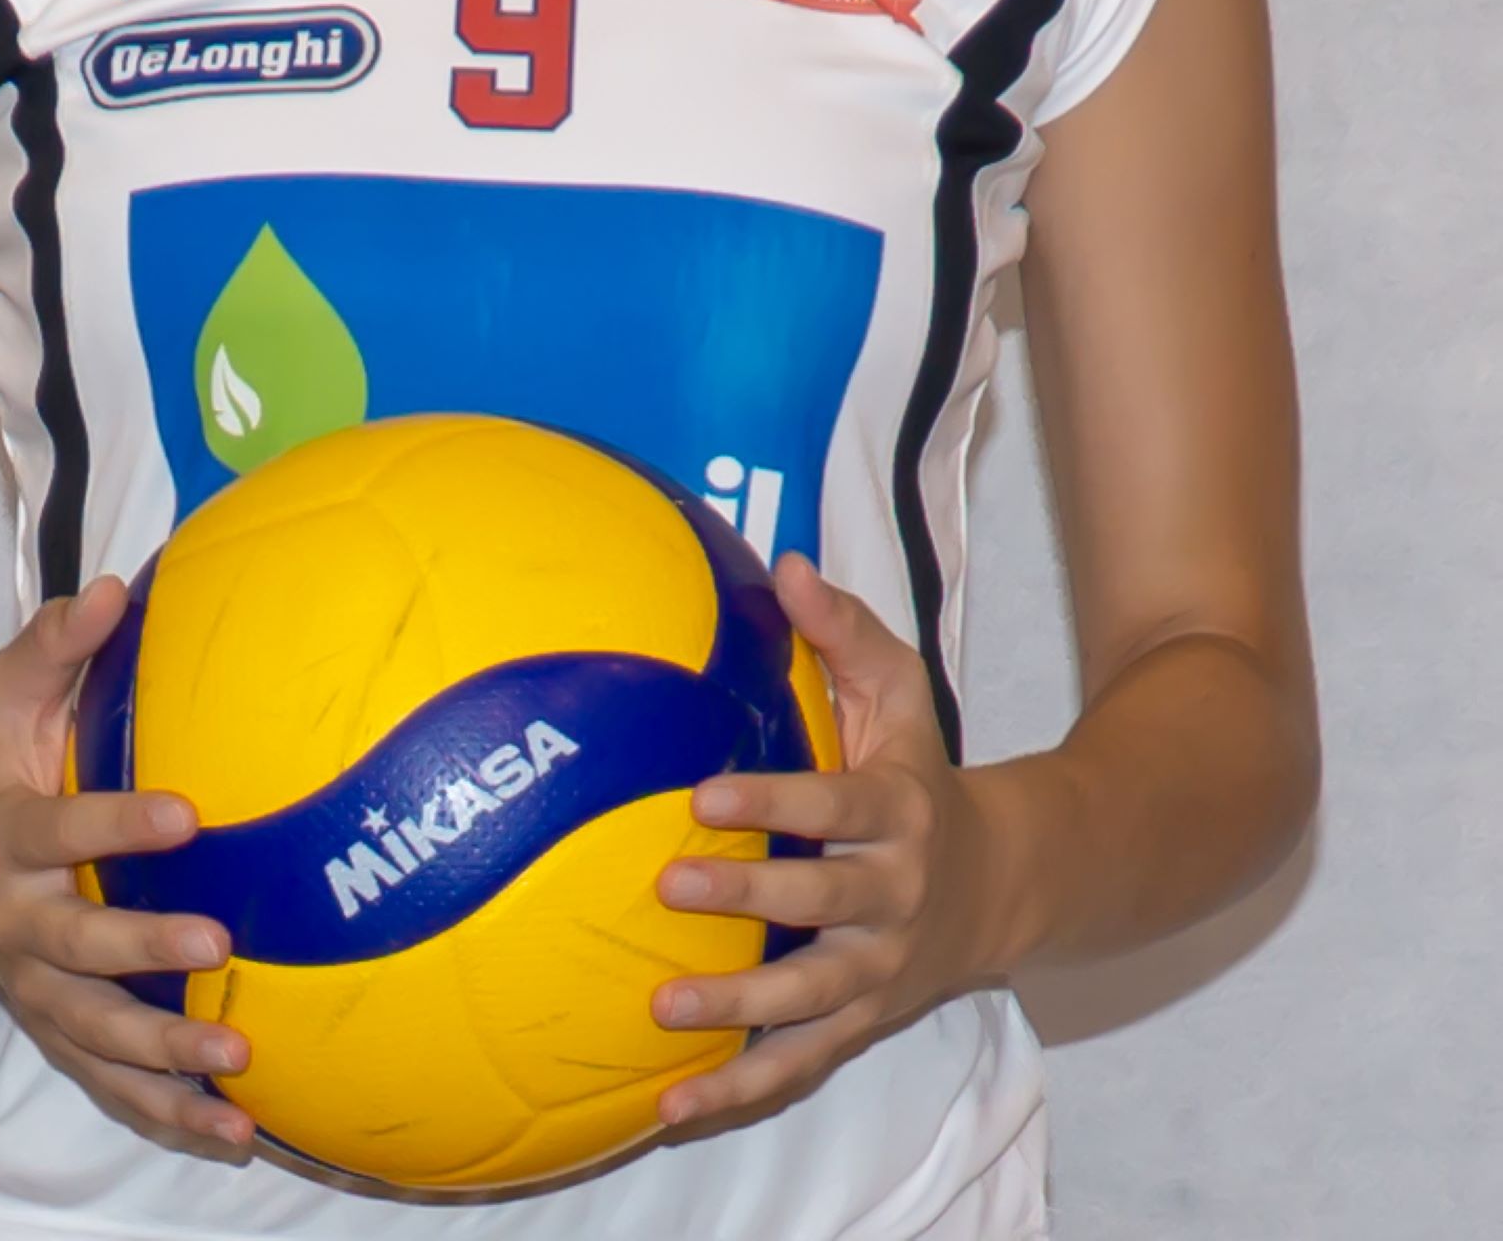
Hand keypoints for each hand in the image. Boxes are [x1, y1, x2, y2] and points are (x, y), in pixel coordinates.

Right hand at [0, 575, 252, 1151]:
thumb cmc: (4, 767)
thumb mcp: (11, 694)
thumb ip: (56, 641)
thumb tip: (115, 589)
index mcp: (8, 837)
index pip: (59, 832)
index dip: (118, 823)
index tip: (187, 812)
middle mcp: (20, 925)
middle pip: (79, 949)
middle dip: (144, 951)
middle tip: (216, 943)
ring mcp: (41, 991)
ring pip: (97, 1035)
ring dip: (165, 1052)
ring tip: (236, 1057)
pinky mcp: (65, 1035)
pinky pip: (114, 1087)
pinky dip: (170, 1115)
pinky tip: (234, 1130)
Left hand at [649, 554, 998, 1132]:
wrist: (1007, 884)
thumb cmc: (921, 773)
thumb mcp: (900, 694)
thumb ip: (844, 631)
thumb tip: (786, 562)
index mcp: (898, 812)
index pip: (835, 807)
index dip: (775, 804)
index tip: (705, 795)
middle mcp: (894, 898)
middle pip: (821, 906)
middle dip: (749, 901)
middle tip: (670, 887)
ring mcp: (879, 972)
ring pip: (811, 1001)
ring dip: (738, 1011)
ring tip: (664, 1007)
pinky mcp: (861, 1023)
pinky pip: (800, 1066)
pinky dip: (740, 1094)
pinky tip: (671, 1108)